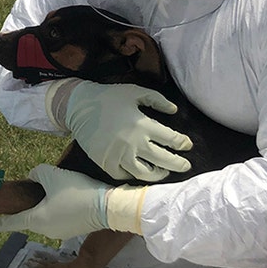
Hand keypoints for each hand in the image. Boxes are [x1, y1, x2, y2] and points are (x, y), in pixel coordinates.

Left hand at [0, 164, 110, 239]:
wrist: (108, 206)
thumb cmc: (75, 191)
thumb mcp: (51, 175)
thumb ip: (36, 173)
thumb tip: (34, 177)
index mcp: (36, 220)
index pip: (12, 222)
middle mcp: (46, 230)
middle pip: (30, 217)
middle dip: (27, 206)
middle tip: (27, 193)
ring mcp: (59, 232)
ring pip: (45, 217)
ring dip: (44, 206)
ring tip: (52, 191)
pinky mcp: (72, 230)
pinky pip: (57, 219)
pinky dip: (55, 210)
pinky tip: (64, 197)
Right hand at [53, 80, 191, 181]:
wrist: (79, 106)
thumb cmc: (109, 97)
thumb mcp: (135, 92)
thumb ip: (157, 100)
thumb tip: (174, 111)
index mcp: (144, 125)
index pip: (172, 140)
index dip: (183, 143)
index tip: (187, 144)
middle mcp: (134, 143)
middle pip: (164, 160)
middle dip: (179, 164)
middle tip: (186, 165)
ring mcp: (119, 156)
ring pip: (146, 173)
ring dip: (159, 174)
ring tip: (164, 172)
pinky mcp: (106, 163)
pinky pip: (124, 175)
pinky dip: (134, 175)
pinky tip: (140, 171)